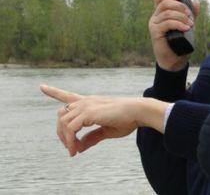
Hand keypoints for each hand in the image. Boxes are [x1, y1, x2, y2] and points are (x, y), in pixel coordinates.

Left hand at [40, 85, 167, 155]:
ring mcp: (86, 105)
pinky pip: (70, 129)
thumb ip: (91, 138)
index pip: (68, 96)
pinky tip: (76, 148)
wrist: (139, 112)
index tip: (42, 87)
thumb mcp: (106, 131)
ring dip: (66, 140)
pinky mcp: (88, 112)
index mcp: (90, 103)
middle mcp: (85, 102)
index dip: (54, 92)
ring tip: (74, 151)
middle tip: (71, 149)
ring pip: (63, 123)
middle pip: (61, 116)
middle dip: (61, 134)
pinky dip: (70, 141)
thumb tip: (78, 148)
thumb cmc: (127, 120)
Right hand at [149, 0, 199, 70]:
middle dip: (180, 6)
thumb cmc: (180, 41)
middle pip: (165, 3)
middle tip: (190, 15)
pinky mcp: (155, 32)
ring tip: (191, 25)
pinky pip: (167, 23)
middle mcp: (155, 17)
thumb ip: (191, 14)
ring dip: (182, 17)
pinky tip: (186, 28)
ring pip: (167, 13)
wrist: (175, 59)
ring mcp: (154, 24)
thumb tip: (196, 1)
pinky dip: (178, 24)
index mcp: (161, 13)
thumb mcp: (187, 24)